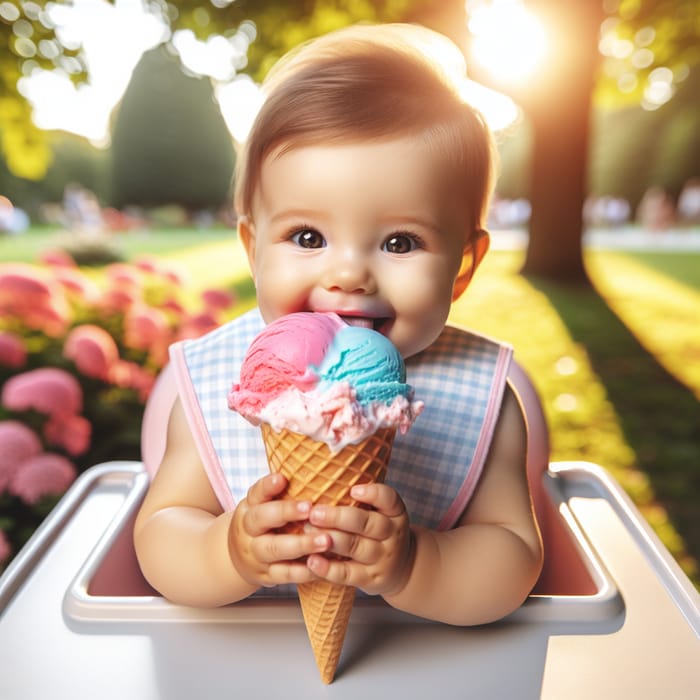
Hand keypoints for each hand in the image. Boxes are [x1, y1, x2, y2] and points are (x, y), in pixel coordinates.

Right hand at [228, 473, 332, 587]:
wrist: (236, 558)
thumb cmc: (263, 522)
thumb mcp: (263, 504)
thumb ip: (281, 490)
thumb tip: (315, 463)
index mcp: (249, 507)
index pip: (256, 493)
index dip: (268, 486)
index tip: (282, 478)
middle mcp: (248, 530)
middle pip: (261, 519)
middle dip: (286, 513)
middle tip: (311, 508)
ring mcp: (255, 554)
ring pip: (274, 549)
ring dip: (301, 545)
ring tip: (326, 540)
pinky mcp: (265, 576)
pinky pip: (284, 575)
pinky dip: (304, 571)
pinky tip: (323, 565)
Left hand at [304, 483, 414, 596]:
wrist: (402, 569)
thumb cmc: (379, 532)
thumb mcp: (380, 513)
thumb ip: (360, 500)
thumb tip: (320, 475)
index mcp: (395, 512)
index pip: (389, 499)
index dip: (372, 494)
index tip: (352, 489)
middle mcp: (392, 534)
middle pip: (367, 524)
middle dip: (338, 517)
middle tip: (314, 512)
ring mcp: (383, 557)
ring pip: (356, 547)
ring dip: (330, 539)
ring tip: (307, 532)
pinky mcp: (371, 578)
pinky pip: (348, 574)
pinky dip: (328, 568)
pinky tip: (312, 561)